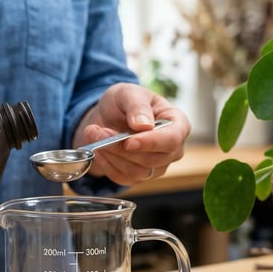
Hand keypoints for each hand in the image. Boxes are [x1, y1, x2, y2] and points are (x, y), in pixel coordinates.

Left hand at [73, 83, 189, 184]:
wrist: (109, 116)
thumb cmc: (125, 101)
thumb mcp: (129, 93)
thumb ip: (138, 106)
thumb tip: (144, 125)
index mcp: (178, 124)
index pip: (172, 140)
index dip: (151, 143)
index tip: (128, 141)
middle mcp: (172, 149)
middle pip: (152, 159)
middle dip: (121, 147)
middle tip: (97, 131)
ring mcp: (157, 165)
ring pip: (136, 171)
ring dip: (111, 155)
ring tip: (94, 136)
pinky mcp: (140, 176)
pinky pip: (123, 178)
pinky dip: (107, 165)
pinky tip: (97, 150)